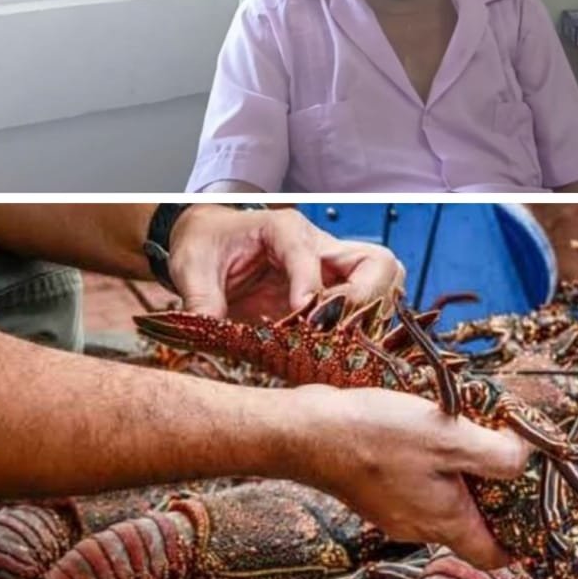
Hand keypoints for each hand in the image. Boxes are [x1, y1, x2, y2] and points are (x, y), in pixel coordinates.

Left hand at [167, 206, 404, 320]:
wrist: (210, 242)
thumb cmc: (205, 246)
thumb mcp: (192, 267)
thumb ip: (202, 298)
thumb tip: (209, 330)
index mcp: (285, 230)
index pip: (314, 258)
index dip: (312, 290)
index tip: (301, 317)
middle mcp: (320, 246)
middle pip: (376, 263)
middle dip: (364, 299)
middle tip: (334, 330)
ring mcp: (333, 269)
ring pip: (384, 282)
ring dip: (370, 316)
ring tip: (339, 342)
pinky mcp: (334, 292)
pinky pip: (371, 305)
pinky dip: (365, 328)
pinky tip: (339, 348)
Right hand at [286, 385, 531, 569]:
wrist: (308, 432)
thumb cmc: (376, 437)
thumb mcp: (450, 439)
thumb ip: (497, 455)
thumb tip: (524, 458)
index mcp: (445, 522)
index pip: (493, 555)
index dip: (519, 540)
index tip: (533, 512)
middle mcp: (418, 525)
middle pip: (468, 524)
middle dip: (490, 492)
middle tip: (501, 452)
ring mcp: (392, 509)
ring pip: (440, 500)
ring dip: (457, 471)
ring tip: (463, 430)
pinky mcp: (372, 488)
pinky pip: (413, 483)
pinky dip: (428, 462)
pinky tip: (423, 427)